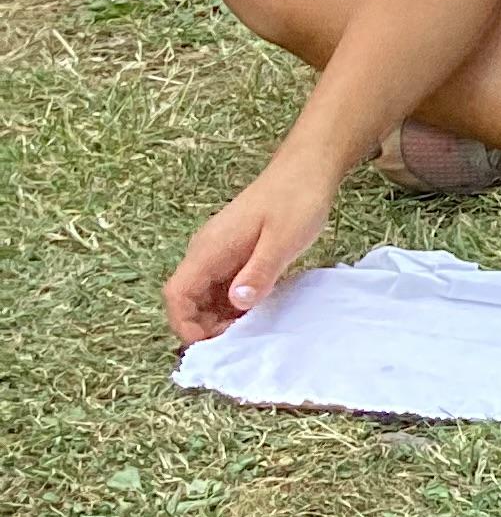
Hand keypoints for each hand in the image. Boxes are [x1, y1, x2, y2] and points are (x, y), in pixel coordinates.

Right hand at [166, 158, 338, 343]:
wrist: (307, 170)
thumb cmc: (296, 200)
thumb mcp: (283, 240)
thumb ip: (259, 272)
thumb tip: (236, 304)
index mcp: (209, 249)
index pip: (176, 294)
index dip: (186, 324)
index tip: (212, 346)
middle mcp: (207, 252)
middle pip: (187, 300)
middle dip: (204, 327)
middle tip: (239, 343)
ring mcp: (219, 252)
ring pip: (205, 296)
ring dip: (220, 318)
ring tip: (251, 332)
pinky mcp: (235, 253)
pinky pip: (223, 287)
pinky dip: (233, 305)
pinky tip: (258, 312)